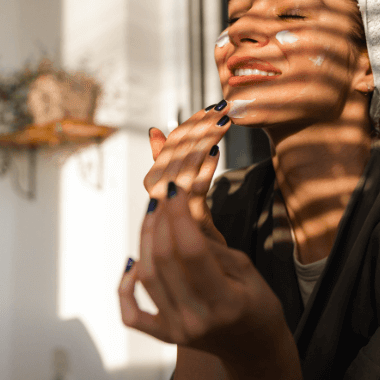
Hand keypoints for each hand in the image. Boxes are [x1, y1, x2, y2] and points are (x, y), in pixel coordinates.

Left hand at [118, 183, 289, 362]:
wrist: (253, 346)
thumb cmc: (257, 305)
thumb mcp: (248, 270)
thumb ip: (213, 248)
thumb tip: (182, 218)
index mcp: (224, 303)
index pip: (192, 251)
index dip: (180, 216)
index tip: (176, 192)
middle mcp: (196, 319)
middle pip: (164, 260)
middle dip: (161, 221)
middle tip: (164, 196)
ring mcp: (176, 330)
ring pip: (147, 276)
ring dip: (145, 240)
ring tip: (153, 215)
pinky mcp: (163, 335)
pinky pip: (131, 311)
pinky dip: (125, 285)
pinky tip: (133, 261)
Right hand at [143, 101, 231, 244]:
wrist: (208, 272)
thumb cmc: (197, 232)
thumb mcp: (185, 194)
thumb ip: (169, 163)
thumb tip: (156, 130)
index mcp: (158, 187)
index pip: (170, 147)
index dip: (189, 125)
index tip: (210, 108)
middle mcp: (160, 199)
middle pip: (176, 154)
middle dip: (200, 127)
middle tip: (222, 107)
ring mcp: (173, 213)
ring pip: (184, 169)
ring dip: (204, 141)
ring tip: (223, 122)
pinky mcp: (190, 225)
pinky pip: (195, 192)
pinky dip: (204, 170)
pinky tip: (216, 152)